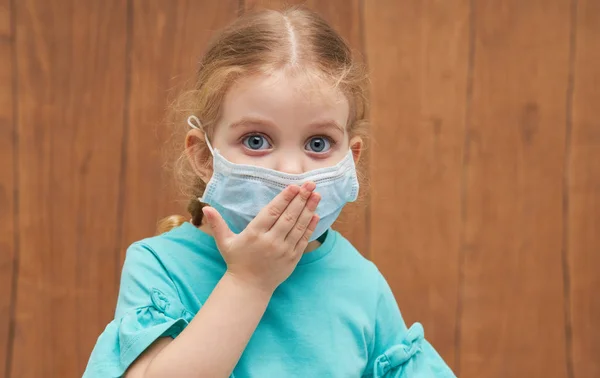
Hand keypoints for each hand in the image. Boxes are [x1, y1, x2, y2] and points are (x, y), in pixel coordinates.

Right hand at [202, 182, 320, 293]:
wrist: (249, 287)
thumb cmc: (236, 261)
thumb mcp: (224, 242)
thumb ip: (217, 224)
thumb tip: (205, 206)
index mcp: (255, 234)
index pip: (272, 212)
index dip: (284, 198)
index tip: (294, 186)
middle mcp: (271, 241)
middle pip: (288, 217)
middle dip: (301, 199)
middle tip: (311, 184)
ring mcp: (284, 250)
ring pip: (298, 226)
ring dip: (309, 210)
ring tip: (316, 195)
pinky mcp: (293, 258)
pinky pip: (303, 240)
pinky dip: (310, 227)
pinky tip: (316, 214)